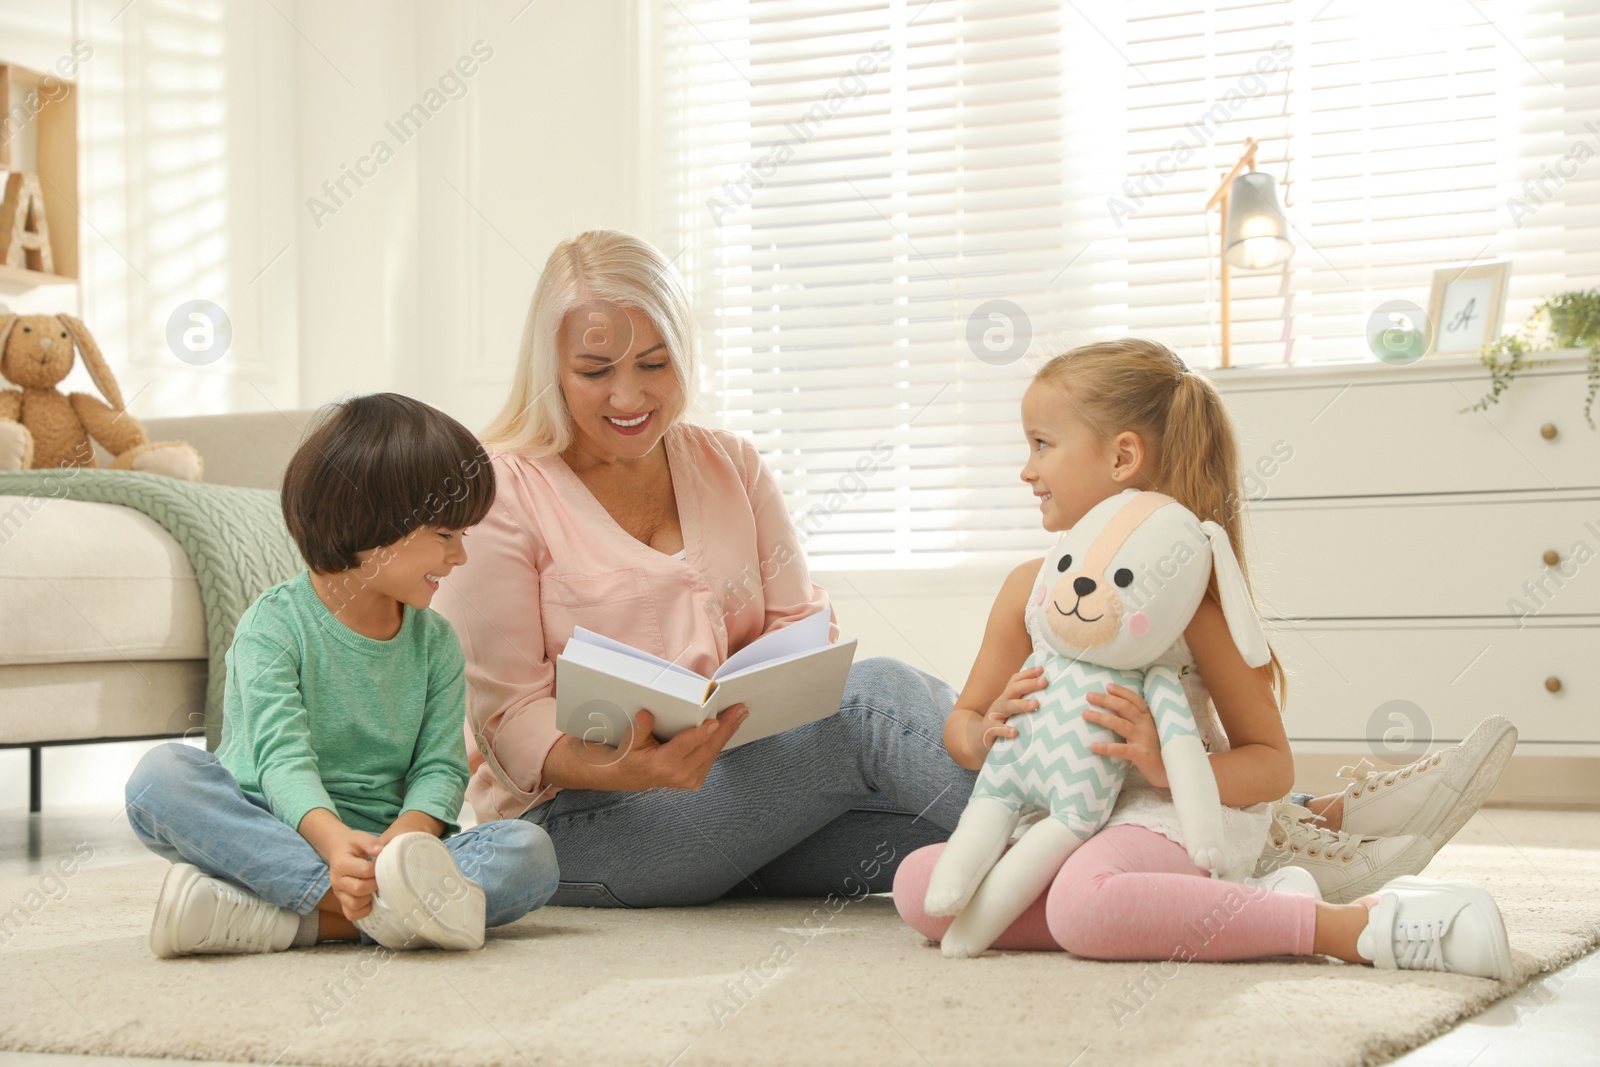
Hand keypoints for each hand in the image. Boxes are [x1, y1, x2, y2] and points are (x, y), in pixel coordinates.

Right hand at [323, 827, 384, 920]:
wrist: (338, 851)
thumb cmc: (351, 845)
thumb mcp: (359, 837)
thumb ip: (369, 842)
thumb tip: (380, 850)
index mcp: (341, 864)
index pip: (365, 870)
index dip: (378, 868)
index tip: (381, 864)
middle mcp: (336, 881)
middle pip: (359, 889)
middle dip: (375, 884)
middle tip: (380, 877)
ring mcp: (338, 893)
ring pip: (355, 904)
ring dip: (369, 898)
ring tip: (374, 887)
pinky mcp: (341, 902)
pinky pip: (351, 914)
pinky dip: (363, 910)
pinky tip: (370, 900)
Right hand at [618, 705, 746, 790]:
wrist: (631, 777)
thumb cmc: (631, 756)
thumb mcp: (631, 741)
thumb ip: (640, 729)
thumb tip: (646, 714)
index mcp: (663, 764)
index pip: (685, 746)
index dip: (701, 734)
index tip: (715, 722)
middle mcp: (680, 774)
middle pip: (708, 748)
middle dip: (726, 727)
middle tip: (740, 710)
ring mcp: (690, 779)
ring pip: (713, 752)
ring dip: (728, 732)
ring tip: (739, 714)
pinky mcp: (696, 780)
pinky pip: (711, 757)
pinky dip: (720, 741)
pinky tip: (729, 726)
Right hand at [979, 665, 1047, 751]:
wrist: (976, 740)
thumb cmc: (1000, 725)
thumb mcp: (1010, 712)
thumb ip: (1023, 703)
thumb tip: (1047, 695)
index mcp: (1006, 698)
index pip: (1015, 681)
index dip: (1027, 673)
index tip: (1042, 669)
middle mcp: (999, 704)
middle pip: (1013, 690)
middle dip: (1029, 684)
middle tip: (1044, 681)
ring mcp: (993, 717)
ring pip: (1006, 707)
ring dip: (1021, 705)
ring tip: (1036, 704)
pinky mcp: (988, 732)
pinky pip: (996, 729)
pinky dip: (1005, 730)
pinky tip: (1015, 732)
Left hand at [1085, 683, 1167, 787]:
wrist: (1170, 773)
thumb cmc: (1156, 752)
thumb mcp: (1148, 733)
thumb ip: (1135, 723)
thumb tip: (1113, 714)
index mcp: (1148, 719)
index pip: (1136, 700)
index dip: (1122, 692)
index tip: (1108, 686)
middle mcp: (1146, 726)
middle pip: (1125, 708)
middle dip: (1106, 700)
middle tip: (1089, 696)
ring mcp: (1144, 740)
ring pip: (1120, 724)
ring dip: (1102, 718)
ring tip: (1085, 714)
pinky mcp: (1141, 755)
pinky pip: (1121, 750)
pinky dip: (1106, 747)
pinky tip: (1092, 747)